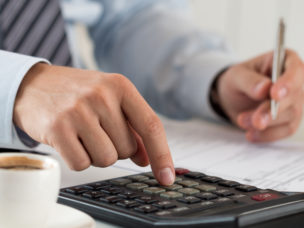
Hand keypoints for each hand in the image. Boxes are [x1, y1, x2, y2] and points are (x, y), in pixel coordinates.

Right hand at [13, 63, 174, 184]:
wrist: (35, 86)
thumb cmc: (79, 95)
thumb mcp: (110, 101)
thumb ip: (132, 129)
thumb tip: (147, 159)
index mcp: (120, 86)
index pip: (151, 125)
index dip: (162, 155)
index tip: (167, 177)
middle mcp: (101, 95)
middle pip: (127, 149)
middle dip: (116, 148)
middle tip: (98, 131)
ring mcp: (78, 111)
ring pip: (107, 159)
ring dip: (98, 154)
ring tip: (84, 134)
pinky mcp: (57, 128)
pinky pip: (82, 164)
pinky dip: (79, 158)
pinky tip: (70, 140)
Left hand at [217, 50, 303, 141]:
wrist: (233, 98)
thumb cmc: (237, 81)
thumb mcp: (236, 76)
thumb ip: (249, 81)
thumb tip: (264, 88)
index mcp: (286, 60)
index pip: (296, 70)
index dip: (288, 83)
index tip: (274, 95)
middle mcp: (296, 81)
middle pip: (295, 97)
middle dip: (273, 111)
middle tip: (255, 121)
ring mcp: (295, 101)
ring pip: (291, 116)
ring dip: (266, 123)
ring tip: (242, 121)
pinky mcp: (290, 119)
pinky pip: (285, 130)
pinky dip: (268, 134)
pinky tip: (251, 134)